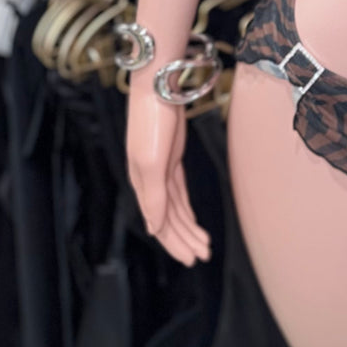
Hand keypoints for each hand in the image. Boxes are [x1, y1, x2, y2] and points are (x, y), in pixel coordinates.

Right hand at [126, 78, 211, 266]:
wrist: (159, 87)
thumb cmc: (152, 123)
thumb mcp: (152, 164)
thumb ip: (153, 197)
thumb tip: (154, 229)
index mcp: (143, 185)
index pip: (160, 224)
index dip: (175, 243)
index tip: (192, 259)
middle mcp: (150, 181)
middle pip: (169, 219)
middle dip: (184, 240)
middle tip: (202, 256)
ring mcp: (161, 169)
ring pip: (175, 208)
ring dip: (188, 227)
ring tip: (203, 244)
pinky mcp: (172, 158)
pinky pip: (178, 192)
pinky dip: (185, 208)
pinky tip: (191, 220)